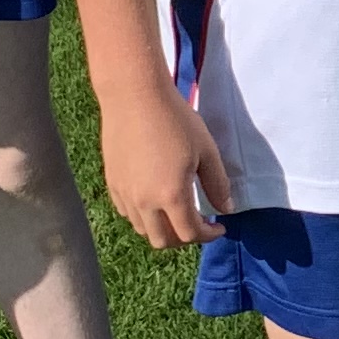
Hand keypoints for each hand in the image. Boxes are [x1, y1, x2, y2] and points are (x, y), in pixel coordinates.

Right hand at [98, 87, 232, 249]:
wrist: (134, 97)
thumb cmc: (175, 120)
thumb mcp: (206, 151)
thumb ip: (217, 184)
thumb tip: (226, 208)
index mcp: (171, 196)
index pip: (190, 234)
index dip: (208, 235)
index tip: (219, 226)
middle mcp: (144, 202)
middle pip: (163, 241)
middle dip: (185, 239)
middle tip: (199, 224)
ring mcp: (124, 194)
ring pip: (143, 230)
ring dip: (163, 229)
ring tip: (178, 213)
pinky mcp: (112, 184)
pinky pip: (127, 213)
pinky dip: (144, 216)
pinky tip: (155, 200)